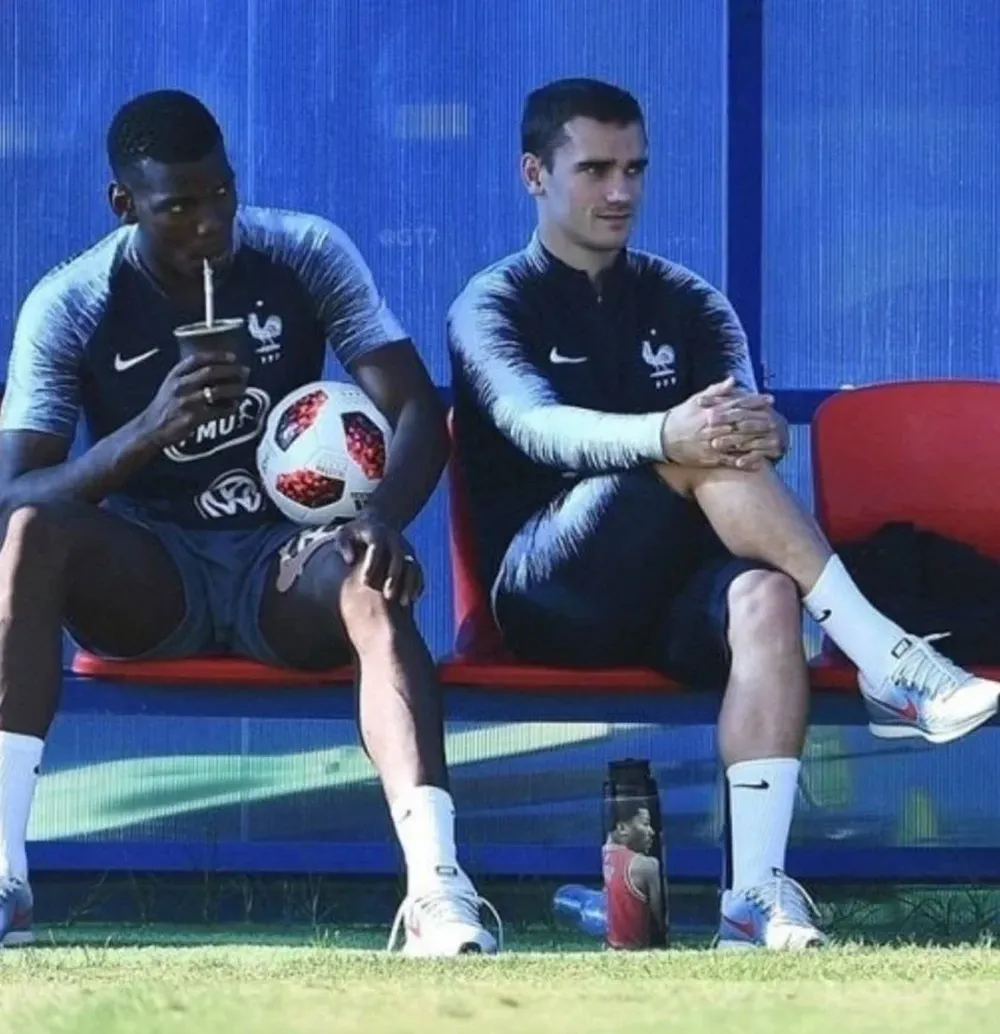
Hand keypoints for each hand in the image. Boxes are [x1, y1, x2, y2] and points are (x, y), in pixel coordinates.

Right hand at [139, 353, 250, 447]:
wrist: (151, 428)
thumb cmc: (167, 405)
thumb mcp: (172, 384)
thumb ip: (189, 375)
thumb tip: (219, 368)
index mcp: (175, 374)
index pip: (197, 359)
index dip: (217, 356)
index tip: (233, 357)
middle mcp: (179, 385)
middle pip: (210, 372)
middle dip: (231, 371)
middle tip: (245, 371)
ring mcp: (186, 402)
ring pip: (217, 391)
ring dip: (234, 389)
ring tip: (243, 388)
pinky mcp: (192, 418)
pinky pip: (217, 411)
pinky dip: (229, 407)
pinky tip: (235, 405)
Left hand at [329, 512, 422, 605]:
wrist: (377, 523)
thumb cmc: (355, 534)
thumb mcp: (344, 534)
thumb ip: (344, 545)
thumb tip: (349, 560)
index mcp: (377, 533)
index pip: (376, 548)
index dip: (372, 564)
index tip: (364, 582)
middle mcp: (394, 540)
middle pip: (398, 558)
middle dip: (394, 577)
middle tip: (387, 596)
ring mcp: (406, 549)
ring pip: (412, 566)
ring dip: (409, 584)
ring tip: (403, 603)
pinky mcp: (411, 558)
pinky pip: (418, 571)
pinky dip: (417, 584)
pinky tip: (412, 600)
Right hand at [661, 377, 777, 468]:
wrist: (661, 438)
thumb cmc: (680, 417)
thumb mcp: (695, 400)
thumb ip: (716, 391)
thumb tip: (733, 380)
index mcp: (712, 410)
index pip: (738, 404)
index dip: (756, 401)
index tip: (770, 399)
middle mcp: (715, 426)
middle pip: (743, 423)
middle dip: (761, 421)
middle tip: (776, 420)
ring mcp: (714, 443)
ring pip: (740, 441)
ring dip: (758, 441)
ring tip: (774, 440)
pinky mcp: (711, 458)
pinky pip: (731, 460)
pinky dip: (745, 461)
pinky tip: (759, 461)